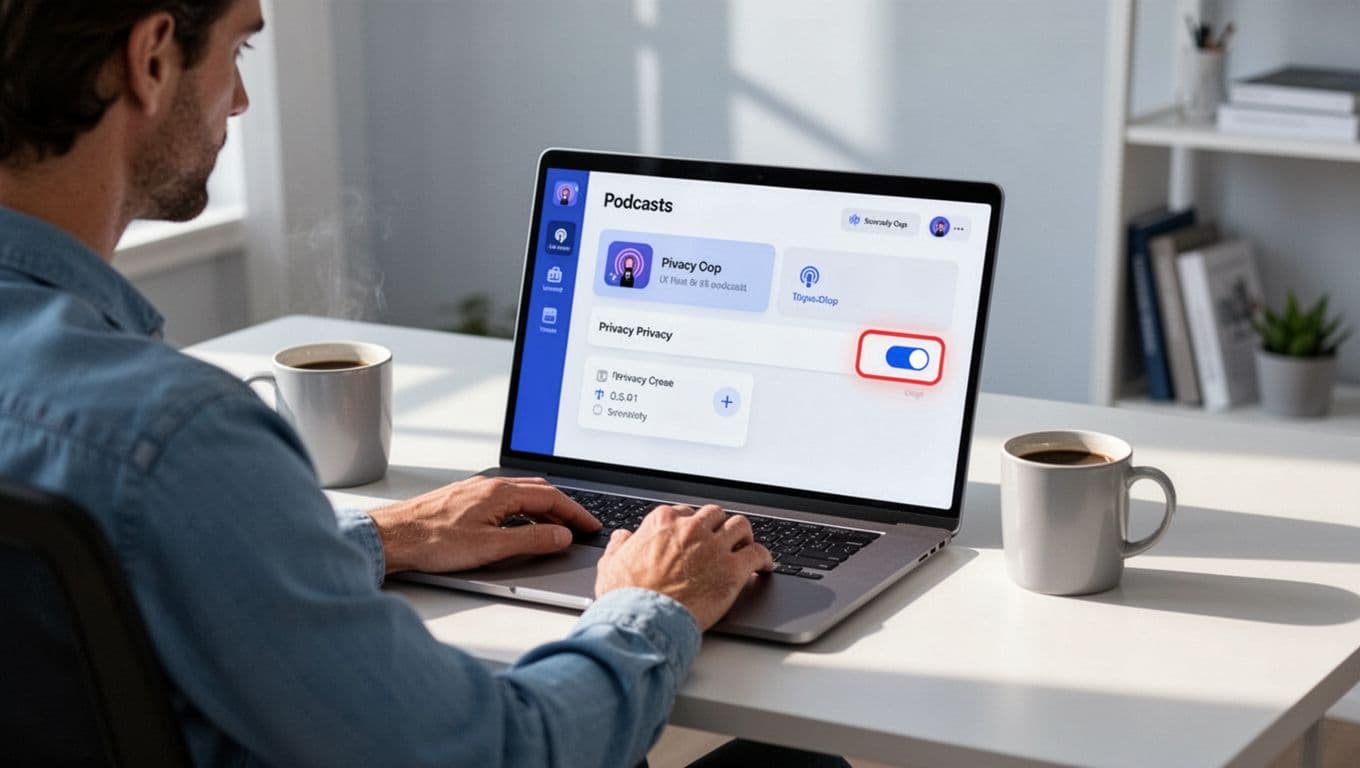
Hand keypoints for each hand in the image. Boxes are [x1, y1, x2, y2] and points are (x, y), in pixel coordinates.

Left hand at [368, 476, 599, 573]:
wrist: (392, 537)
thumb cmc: (431, 541)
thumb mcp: (490, 547)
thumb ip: (531, 541)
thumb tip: (561, 536)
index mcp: (500, 492)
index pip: (551, 498)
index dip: (575, 513)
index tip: (589, 525)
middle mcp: (489, 485)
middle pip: (539, 492)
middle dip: (563, 508)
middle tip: (579, 526)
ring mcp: (476, 490)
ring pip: (521, 494)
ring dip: (543, 509)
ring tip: (555, 528)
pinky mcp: (464, 499)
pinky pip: (505, 499)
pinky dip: (523, 510)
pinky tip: (519, 525)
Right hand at [595, 504, 773, 630]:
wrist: (643, 620)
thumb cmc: (626, 597)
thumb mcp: (610, 565)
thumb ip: (619, 546)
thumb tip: (623, 537)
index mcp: (663, 522)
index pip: (686, 513)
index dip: (692, 526)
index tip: (695, 537)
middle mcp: (691, 528)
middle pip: (715, 515)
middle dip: (719, 527)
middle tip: (722, 541)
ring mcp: (714, 547)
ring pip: (740, 526)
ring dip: (744, 536)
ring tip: (745, 547)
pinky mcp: (733, 569)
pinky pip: (758, 553)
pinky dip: (764, 558)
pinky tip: (765, 565)